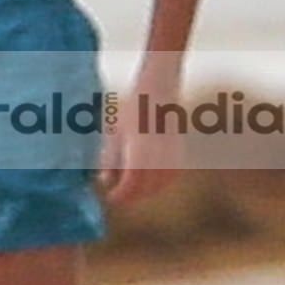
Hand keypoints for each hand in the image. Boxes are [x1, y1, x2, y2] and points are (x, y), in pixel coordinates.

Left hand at [99, 79, 180, 208]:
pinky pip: (174, 173)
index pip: (132, 178)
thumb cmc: (133, 106)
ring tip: (135, 193)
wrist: (159, 86)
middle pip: (149, 183)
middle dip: (133, 195)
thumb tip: (104, 181)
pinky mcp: (179, 148)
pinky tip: (153, 184)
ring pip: (163, 180)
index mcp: (139, 143)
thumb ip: (110, 156)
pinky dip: (163, 183)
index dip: (122, 192)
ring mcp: (172, 148)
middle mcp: (158, 148)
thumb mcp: (115, 129)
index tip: (111, 197)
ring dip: (149, 191)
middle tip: (120, 198)